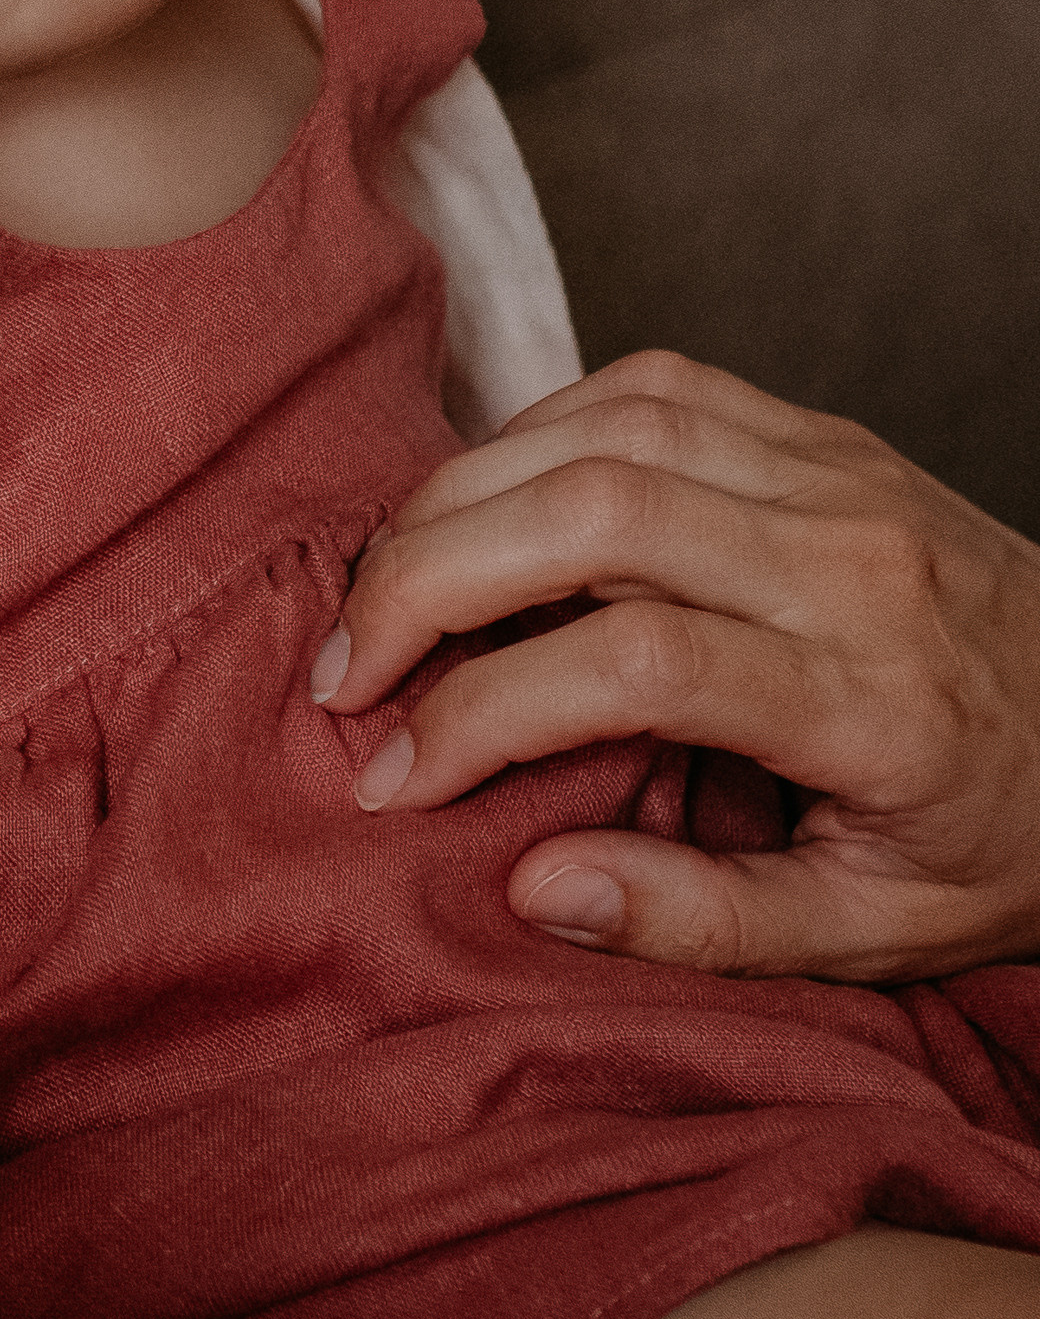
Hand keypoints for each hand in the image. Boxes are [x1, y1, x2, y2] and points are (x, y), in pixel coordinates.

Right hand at [317, 351, 1039, 981]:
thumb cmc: (1000, 838)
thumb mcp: (881, 935)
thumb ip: (705, 924)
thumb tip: (533, 885)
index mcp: (872, 699)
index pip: (636, 663)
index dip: (482, 712)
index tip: (394, 780)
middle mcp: (852, 559)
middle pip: (595, 511)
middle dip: (426, 578)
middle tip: (344, 673)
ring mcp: (838, 473)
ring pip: (607, 423)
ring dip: (460, 494)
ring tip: (382, 591)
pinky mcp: (821, 431)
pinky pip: (650, 382)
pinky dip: (535, 431)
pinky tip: (479, 507)